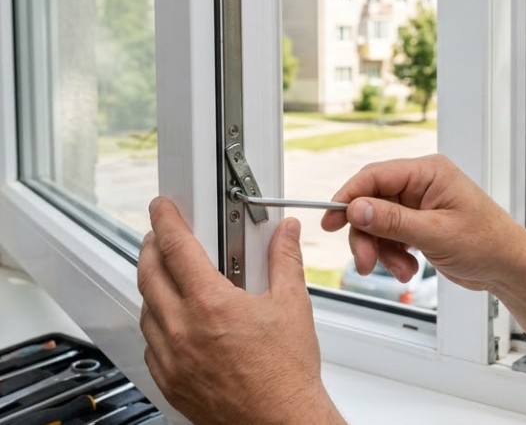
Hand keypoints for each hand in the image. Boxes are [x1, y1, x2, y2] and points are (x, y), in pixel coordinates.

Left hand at [138, 197, 344, 424]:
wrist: (279, 421)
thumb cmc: (286, 373)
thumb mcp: (292, 305)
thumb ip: (284, 261)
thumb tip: (285, 233)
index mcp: (211, 305)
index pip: (176, 248)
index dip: (165, 221)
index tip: (162, 209)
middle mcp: (183, 330)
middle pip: (148, 275)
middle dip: (150, 248)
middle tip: (159, 237)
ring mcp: (172, 358)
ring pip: (146, 310)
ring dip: (153, 286)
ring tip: (169, 277)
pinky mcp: (169, 381)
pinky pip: (150, 344)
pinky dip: (157, 324)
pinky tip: (174, 321)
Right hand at [321, 154, 525, 292]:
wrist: (508, 267)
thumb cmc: (486, 243)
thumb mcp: (434, 234)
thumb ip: (392, 220)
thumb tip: (356, 207)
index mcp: (428, 172)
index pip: (375, 176)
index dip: (348, 197)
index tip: (330, 221)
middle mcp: (422, 183)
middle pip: (372, 202)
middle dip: (367, 235)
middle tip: (365, 263)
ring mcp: (420, 204)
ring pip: (378, 223)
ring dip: (382, 251)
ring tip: (401, 270)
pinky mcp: (419, 224)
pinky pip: (390, 236)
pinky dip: (393, 255)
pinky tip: (409, 269)